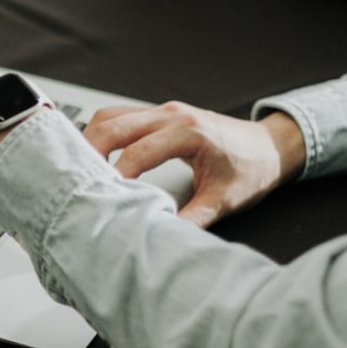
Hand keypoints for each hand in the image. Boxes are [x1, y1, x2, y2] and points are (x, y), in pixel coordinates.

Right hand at [83, 100, 305, 227]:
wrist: (271, 147)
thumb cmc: (252, 168)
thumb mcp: (224, 200)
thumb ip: (191, 219)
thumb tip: (160, 236)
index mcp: (189, 131)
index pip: (137, 152)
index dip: (115, 176)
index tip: (101, 198)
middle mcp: (172, 114)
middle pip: (113, 124)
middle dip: (89, 151)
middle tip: (75, 180)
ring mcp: (164, 110)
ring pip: (112, 115)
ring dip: (91, 139)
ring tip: (79, 169)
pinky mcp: (160, 114)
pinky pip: (121, 116)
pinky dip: (103, 134)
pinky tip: (95, 156)